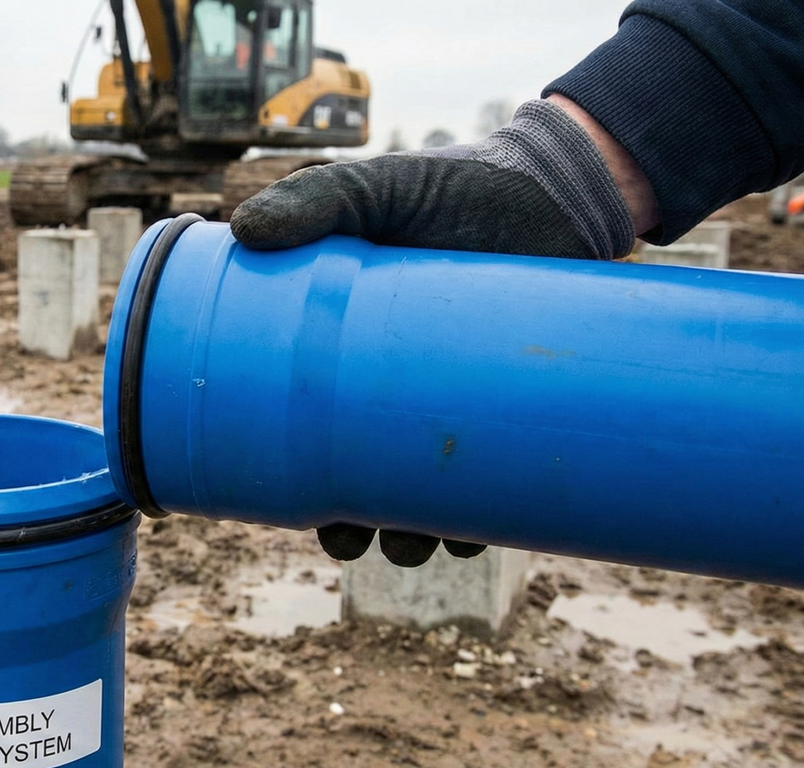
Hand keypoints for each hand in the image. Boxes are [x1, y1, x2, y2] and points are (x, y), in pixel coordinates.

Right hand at [234, 98, 655, 565]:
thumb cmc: (458, 186)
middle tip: (353, 542)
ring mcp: (463, 403)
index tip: (294, 513)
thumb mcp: (377, 189)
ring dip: (420, 537)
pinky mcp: (523, 406)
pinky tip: (477, 533)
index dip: (298, 485)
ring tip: (415, 545)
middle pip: (367, 483)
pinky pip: (505, 484)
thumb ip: (315, 200)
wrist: (560, 186)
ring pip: (435, 497)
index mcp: (346, 356)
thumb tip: (243, 229)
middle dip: (357, 529)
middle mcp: (401, 392)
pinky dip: (491, 517)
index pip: (310, 436)